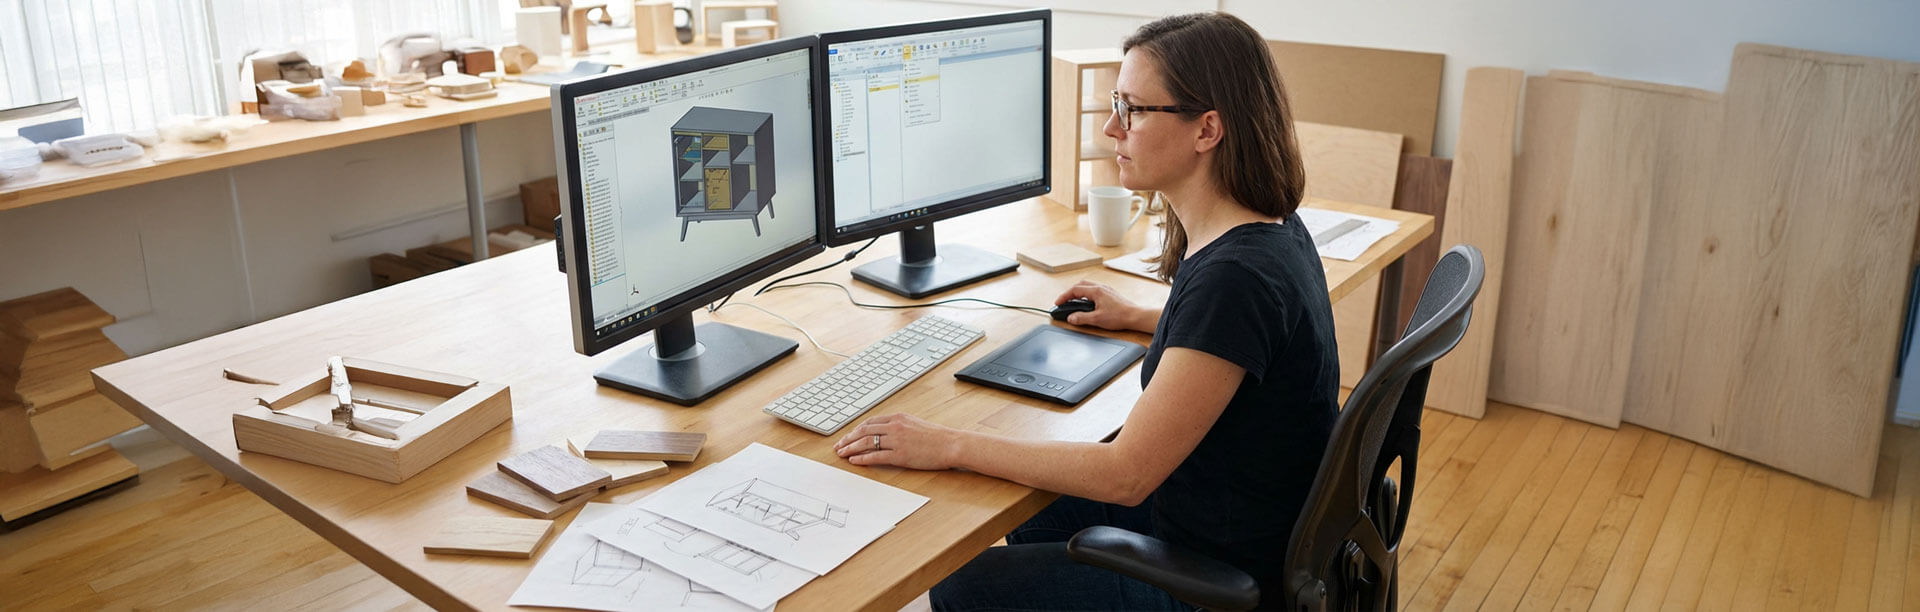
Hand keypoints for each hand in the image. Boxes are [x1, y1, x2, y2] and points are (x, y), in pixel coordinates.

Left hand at [834, 413, 959, 469]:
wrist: (951, 444)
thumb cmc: (937, 437)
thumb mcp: (915, 424)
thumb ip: (899, 426)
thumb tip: (885, 432)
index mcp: (898, 417)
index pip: (870, 422)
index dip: (855, 430)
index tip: (847, 436)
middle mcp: (895, 426)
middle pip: (864, 431)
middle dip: (848, 438)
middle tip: (838, 446)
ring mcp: (897, 441)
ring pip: (866, 442)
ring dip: (851, 448)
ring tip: (841, 453)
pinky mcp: (900, 455)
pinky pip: (875, 456)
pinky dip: (862, 458)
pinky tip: (854, 461)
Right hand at [1055, 281, 1153, 331]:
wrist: (1135, 316)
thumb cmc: (1120, 316)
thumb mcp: (1097, 319)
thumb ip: (1081, 318)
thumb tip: (1071, 318)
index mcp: (1096, 291)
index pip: (1075, 290)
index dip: (1064, 296)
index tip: (1058, 303)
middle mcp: (1101, 287)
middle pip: (1080, 285)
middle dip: (1070, 292)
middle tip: (1064, 301)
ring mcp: (1106, 290)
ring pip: (1088, 286)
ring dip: (1078, 292)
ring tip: (1074, 301)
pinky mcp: (1110, 294)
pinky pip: (1094, 290)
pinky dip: (1086, 294)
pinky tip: (1087, 303)